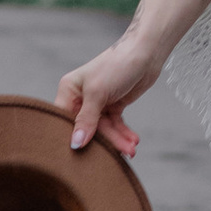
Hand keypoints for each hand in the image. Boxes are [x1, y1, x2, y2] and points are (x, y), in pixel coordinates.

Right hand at [56, 38, 159, 158]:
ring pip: (104, 129)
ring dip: (118, 140)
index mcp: (69, 90)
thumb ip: (86, 120)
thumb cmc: (117, 65)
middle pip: (87, 128)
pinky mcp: (113, 105)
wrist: (146, 53)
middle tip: (118, 154)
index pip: (65, 120)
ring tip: (132, 149)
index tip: (81, 156)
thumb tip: (75, 143)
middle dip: (104, 141)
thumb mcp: (98, 93)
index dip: (73, 137)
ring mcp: (98, 102)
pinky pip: (115, 125)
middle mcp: (81, 97)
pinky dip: (123, 134)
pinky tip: (133, 141)